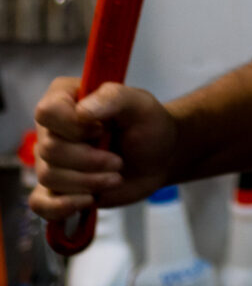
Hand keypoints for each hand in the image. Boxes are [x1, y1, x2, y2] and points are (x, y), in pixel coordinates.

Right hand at [30, 77, 178, 220]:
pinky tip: (88, 200)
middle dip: (89, 160)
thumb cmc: (148, 125)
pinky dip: (62, 206)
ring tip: (115, 176)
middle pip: (49, 150)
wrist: (158, 158)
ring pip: (48, 177)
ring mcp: (52, 160)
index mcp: (67, 98)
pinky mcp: (56, 188)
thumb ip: (114, 97)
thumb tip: (82, 111)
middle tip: (118, 161)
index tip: (101, 129)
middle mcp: (53, 128)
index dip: (72, 126)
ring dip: (87, 182)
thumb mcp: (140, 104)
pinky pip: (40, 204)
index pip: (47, 111)